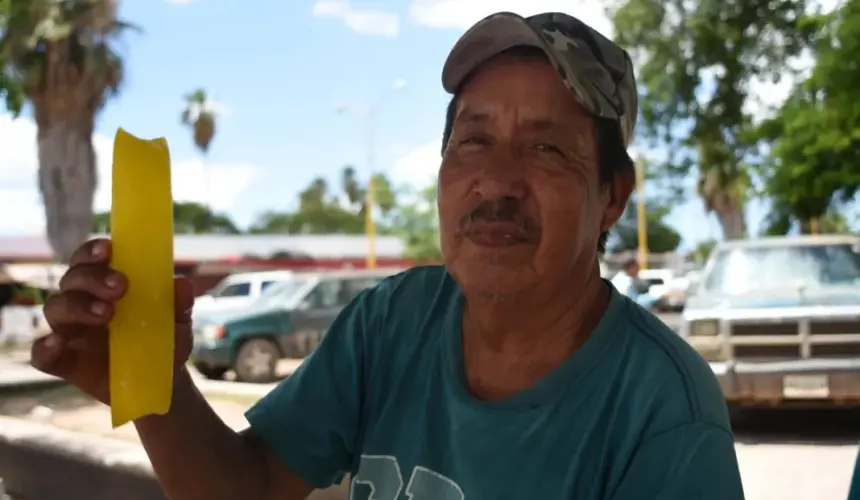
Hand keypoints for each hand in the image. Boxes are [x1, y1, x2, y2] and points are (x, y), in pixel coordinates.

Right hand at [31, 238, 195, 403]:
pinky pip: (41, 354)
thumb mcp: (177, 324)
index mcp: (104, 286)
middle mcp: (81, 303)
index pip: (89, 260)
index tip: (109, 249)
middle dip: (92, 278)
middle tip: (120, 287)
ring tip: (107, 314)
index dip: (93, 251)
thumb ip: (178, 305)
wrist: (160, 382)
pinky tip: (57, 343)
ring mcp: (69, 332)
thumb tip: (183, 285)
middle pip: (72, 279)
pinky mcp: (63, 362)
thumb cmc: (163, 343)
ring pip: (56, 309)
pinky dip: (45, 347)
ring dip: (77, 306)